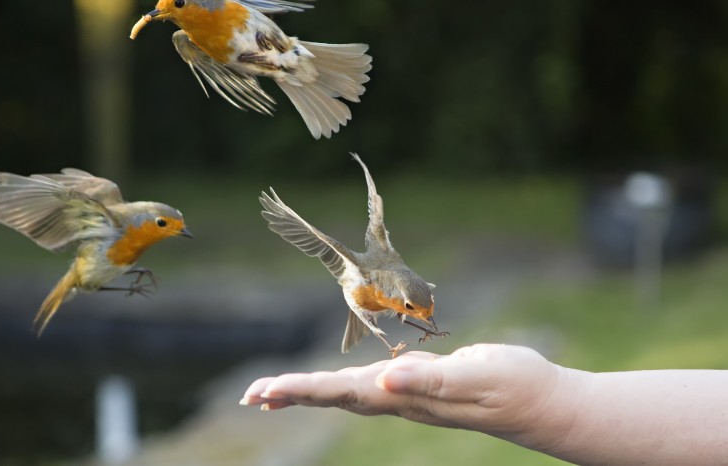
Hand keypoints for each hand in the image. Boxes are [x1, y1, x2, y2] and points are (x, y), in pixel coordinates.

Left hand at [240, 344, 565, 435]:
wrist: (543, 405)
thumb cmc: (515, 387)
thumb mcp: (478, 377)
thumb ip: (432, 381)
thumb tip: (385, 381)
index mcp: (407, 397)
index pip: (343, 393)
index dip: (304, 389)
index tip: (267, 390)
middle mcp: (401, 400)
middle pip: (335, 397)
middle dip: (292, 394)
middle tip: (251, 394)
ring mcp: (409, 397)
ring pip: (347, 395)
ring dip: (308, 392)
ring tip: (272, 393)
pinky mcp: (419, 388)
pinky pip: (368, 387)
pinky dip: (338, 386)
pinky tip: (328, 388)